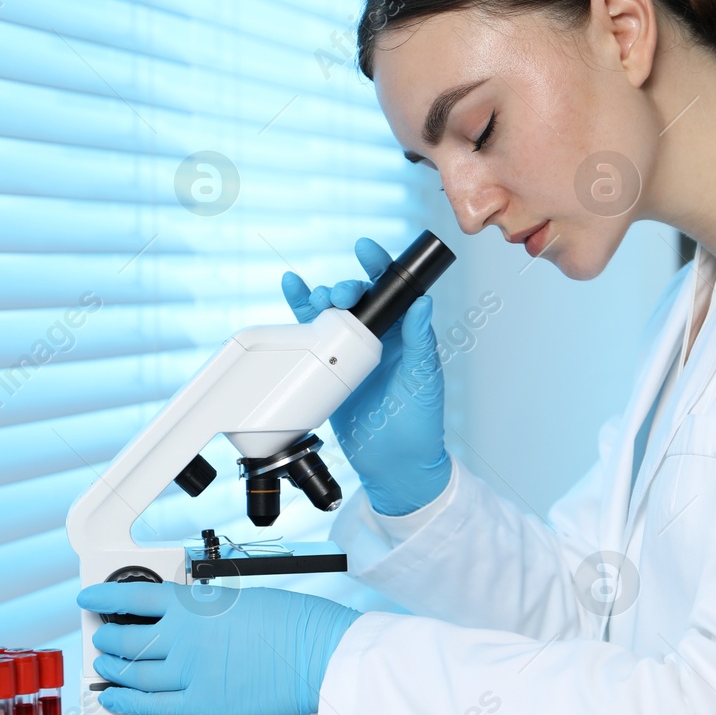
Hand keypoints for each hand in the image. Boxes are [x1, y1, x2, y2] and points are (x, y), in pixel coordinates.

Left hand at [76, 581, 361, 714]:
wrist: (318, 654)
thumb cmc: (293, 623)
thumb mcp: (241, 598)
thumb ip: (206, 607)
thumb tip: (189, 615)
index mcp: (192, 605)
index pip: (131, 597)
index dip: (102, 598)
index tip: (90, 598)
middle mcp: (183, 638)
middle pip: (125, 638)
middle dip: (107, 636)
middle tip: (101, 634)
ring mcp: (188, 674)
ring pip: (131, 673)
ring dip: (112, 668)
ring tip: (105, 665)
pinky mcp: (200, 704)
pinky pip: (149, 706)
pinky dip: (125, 702)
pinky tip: (113, 698)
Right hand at [281, 237, 451, 515]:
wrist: (394, 464)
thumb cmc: (420, 424)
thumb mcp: (424, 379)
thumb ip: (419, 341)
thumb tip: (422, 303)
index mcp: (404, 335)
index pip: (392, 291)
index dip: (379, 266)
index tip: (366, 250)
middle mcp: (377, 339)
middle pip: (357, 298)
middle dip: (346, 286)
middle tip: (341, 293)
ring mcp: (350, 353)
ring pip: (331, 312)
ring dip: (320, 296)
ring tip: (313, 294)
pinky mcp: (328, 369)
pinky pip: (312, 335)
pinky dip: (300, 311)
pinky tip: (292, 288)